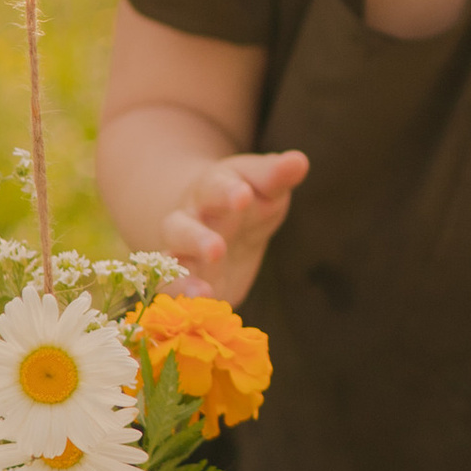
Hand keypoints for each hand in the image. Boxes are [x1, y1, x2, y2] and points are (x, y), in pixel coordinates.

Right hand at [159, 148, 308, 303]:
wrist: (215, 218)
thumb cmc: (246, 197)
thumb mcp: (263, 184)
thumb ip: (276, 175)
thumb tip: (299, 161)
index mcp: (210, 189)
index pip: (214, 186)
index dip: (226, 191)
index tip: (243, 195)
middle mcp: (188, 219)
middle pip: (180, 226)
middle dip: (197, 238)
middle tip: (216, 248)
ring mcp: (182, 252)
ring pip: (170, 263)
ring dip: (182, 278)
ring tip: (203, 291)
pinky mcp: (185, 281)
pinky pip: (173, 291)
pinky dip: (182, 300)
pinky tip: (201, 309)